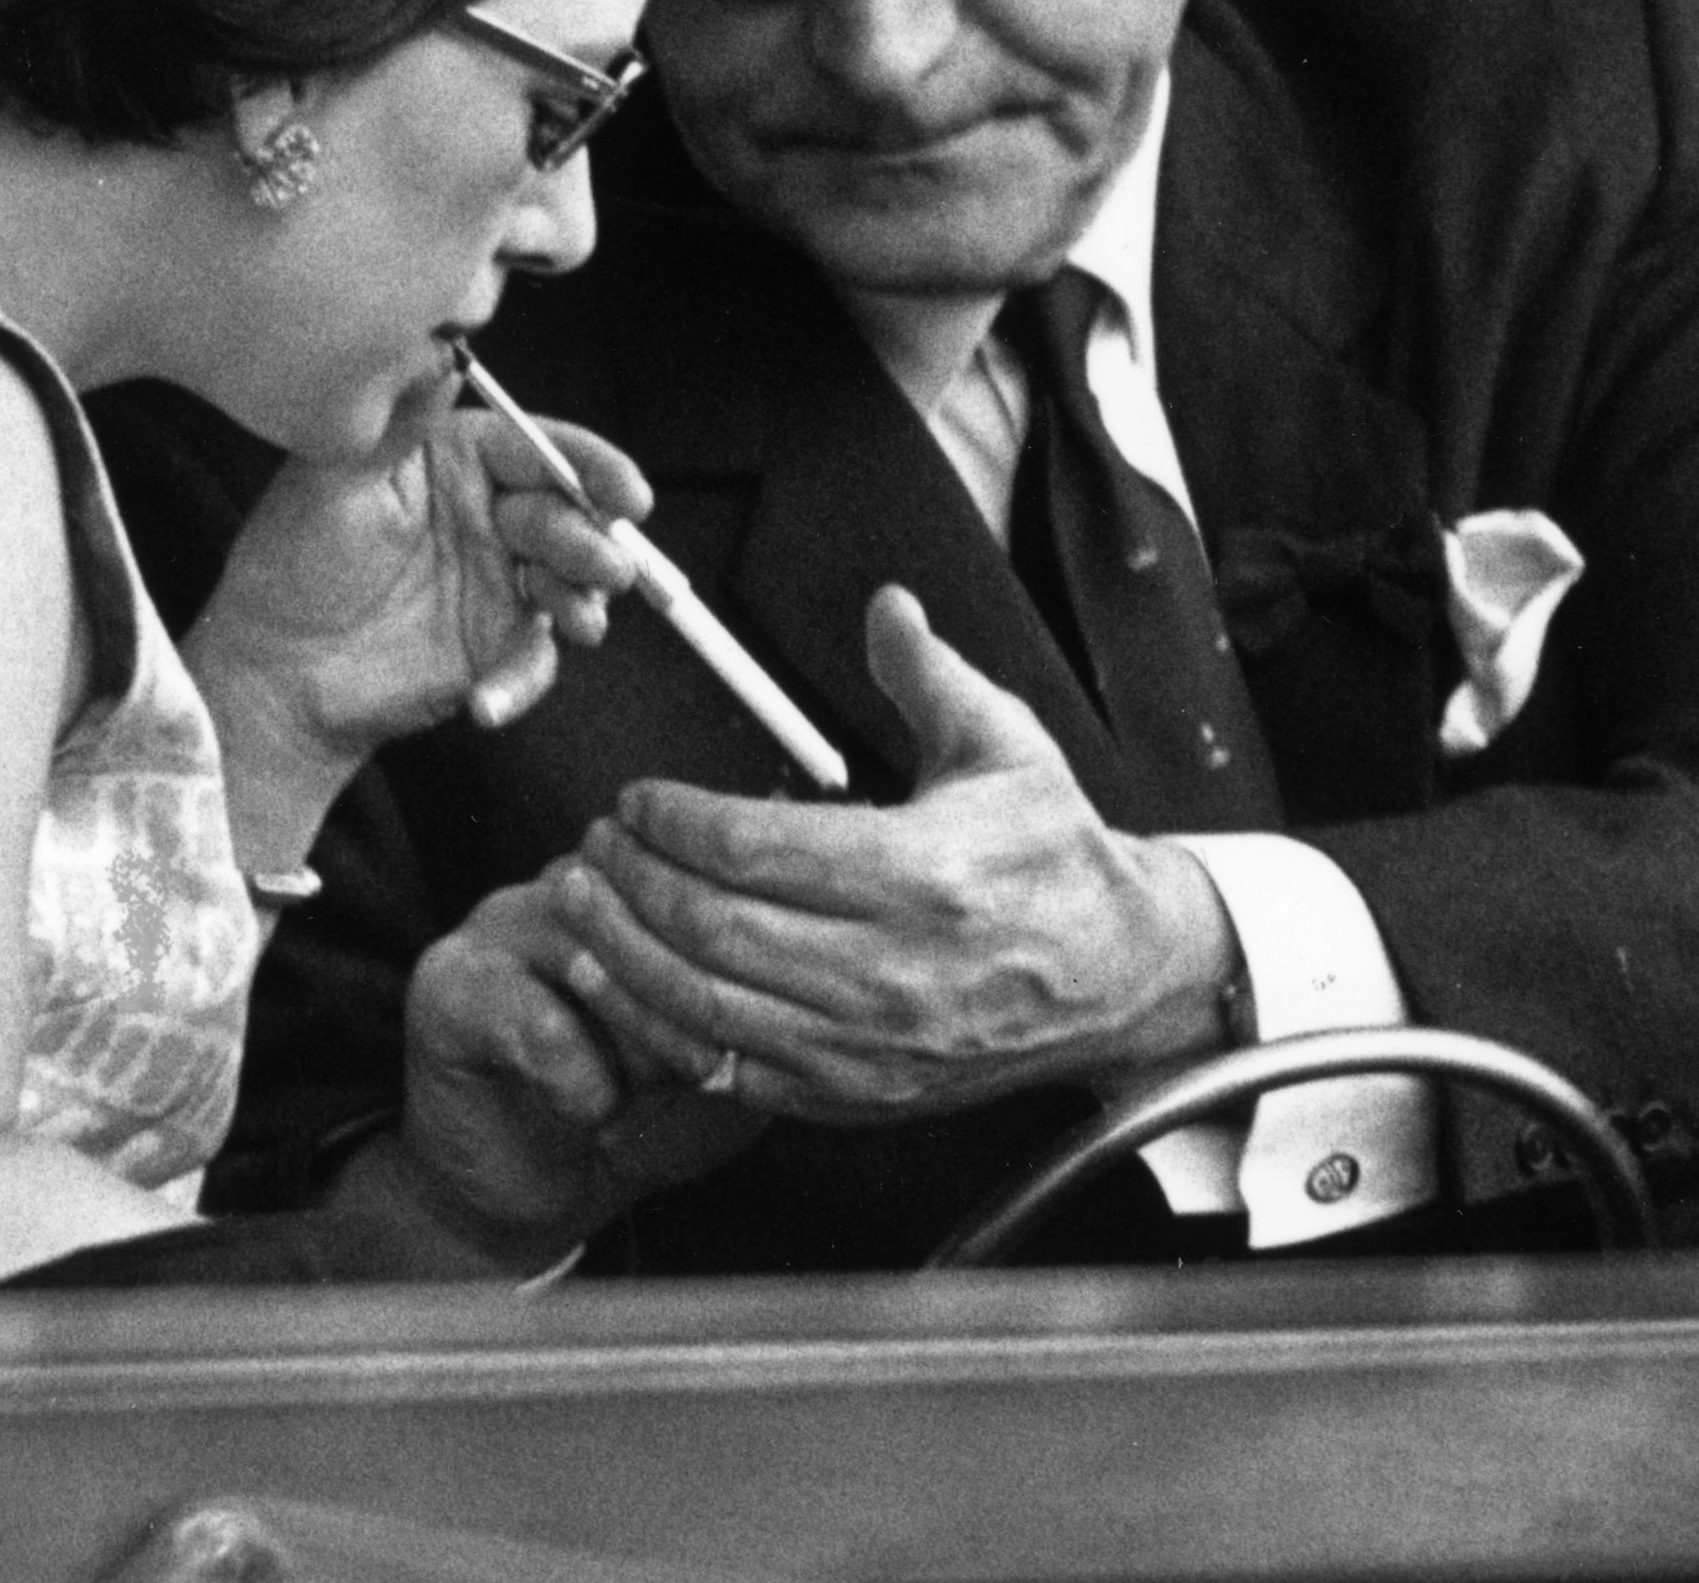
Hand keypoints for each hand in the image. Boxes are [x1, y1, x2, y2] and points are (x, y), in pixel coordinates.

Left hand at [188, 401, 653, 763]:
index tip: (625, 491)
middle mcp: (489, 516)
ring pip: (570, 583)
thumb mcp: (333, 484)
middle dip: (595, 538)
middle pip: (567, 515)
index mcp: (458, 461)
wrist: (271, 673)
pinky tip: (486, 701)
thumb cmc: (290, 566)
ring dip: (583, 600)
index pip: (537, 450)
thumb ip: (398, 424)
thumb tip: (442, 354)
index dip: (588, 466)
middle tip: (606, 565)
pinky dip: (521, 681)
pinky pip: (532, 661)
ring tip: (578, 621)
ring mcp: (499, 583)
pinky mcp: (496, 648)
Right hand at [391, 866, 763, 1260]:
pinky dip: (579, 1082)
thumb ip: (764, 998)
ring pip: (604, 957)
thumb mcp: (723, 1047)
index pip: (719, 884)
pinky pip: (538, 1022)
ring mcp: (506, 919)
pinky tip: (588, 1108)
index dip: (746, 975)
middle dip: (698, 1015)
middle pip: (665, 915)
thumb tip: (822, 967)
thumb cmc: (641, 1106)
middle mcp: (577, 876)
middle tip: (692, 1074)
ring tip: (641, 1092)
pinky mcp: (450, 981)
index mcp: (649, 877)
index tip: (749, 1039)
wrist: (532, 1181)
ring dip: (640, 1046)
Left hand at [550, 588, 1238, 1123]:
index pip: (757, 849)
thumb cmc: (1054, 854)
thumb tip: (885, 604)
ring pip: (704, 1005)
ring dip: (621, 954)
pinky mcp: (855, 1095)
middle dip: (631, 882)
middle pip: (713, 929)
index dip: (677, 821)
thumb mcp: (1008, 745)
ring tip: (578, 902)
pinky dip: (658, 1027)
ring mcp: (868, 1046)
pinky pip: (729, 1068)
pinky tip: (615, 982)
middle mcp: (890, 970)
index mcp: (923, 874)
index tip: (636, 798)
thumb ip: (929, 675)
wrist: (1119, 978)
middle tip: (591, 843)